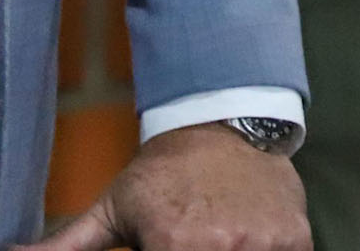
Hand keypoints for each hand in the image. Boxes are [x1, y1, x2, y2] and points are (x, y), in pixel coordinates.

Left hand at [17, 123, 305, 250]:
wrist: (225, 121)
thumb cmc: (163, 172)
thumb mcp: (111, 210)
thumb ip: (62, 247)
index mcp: (173, 247)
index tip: (163, 250)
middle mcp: (222, 249)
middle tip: (186, 243)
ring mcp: (264, 246)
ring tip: (216, 240)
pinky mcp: (296, 240)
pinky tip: (245, 242)